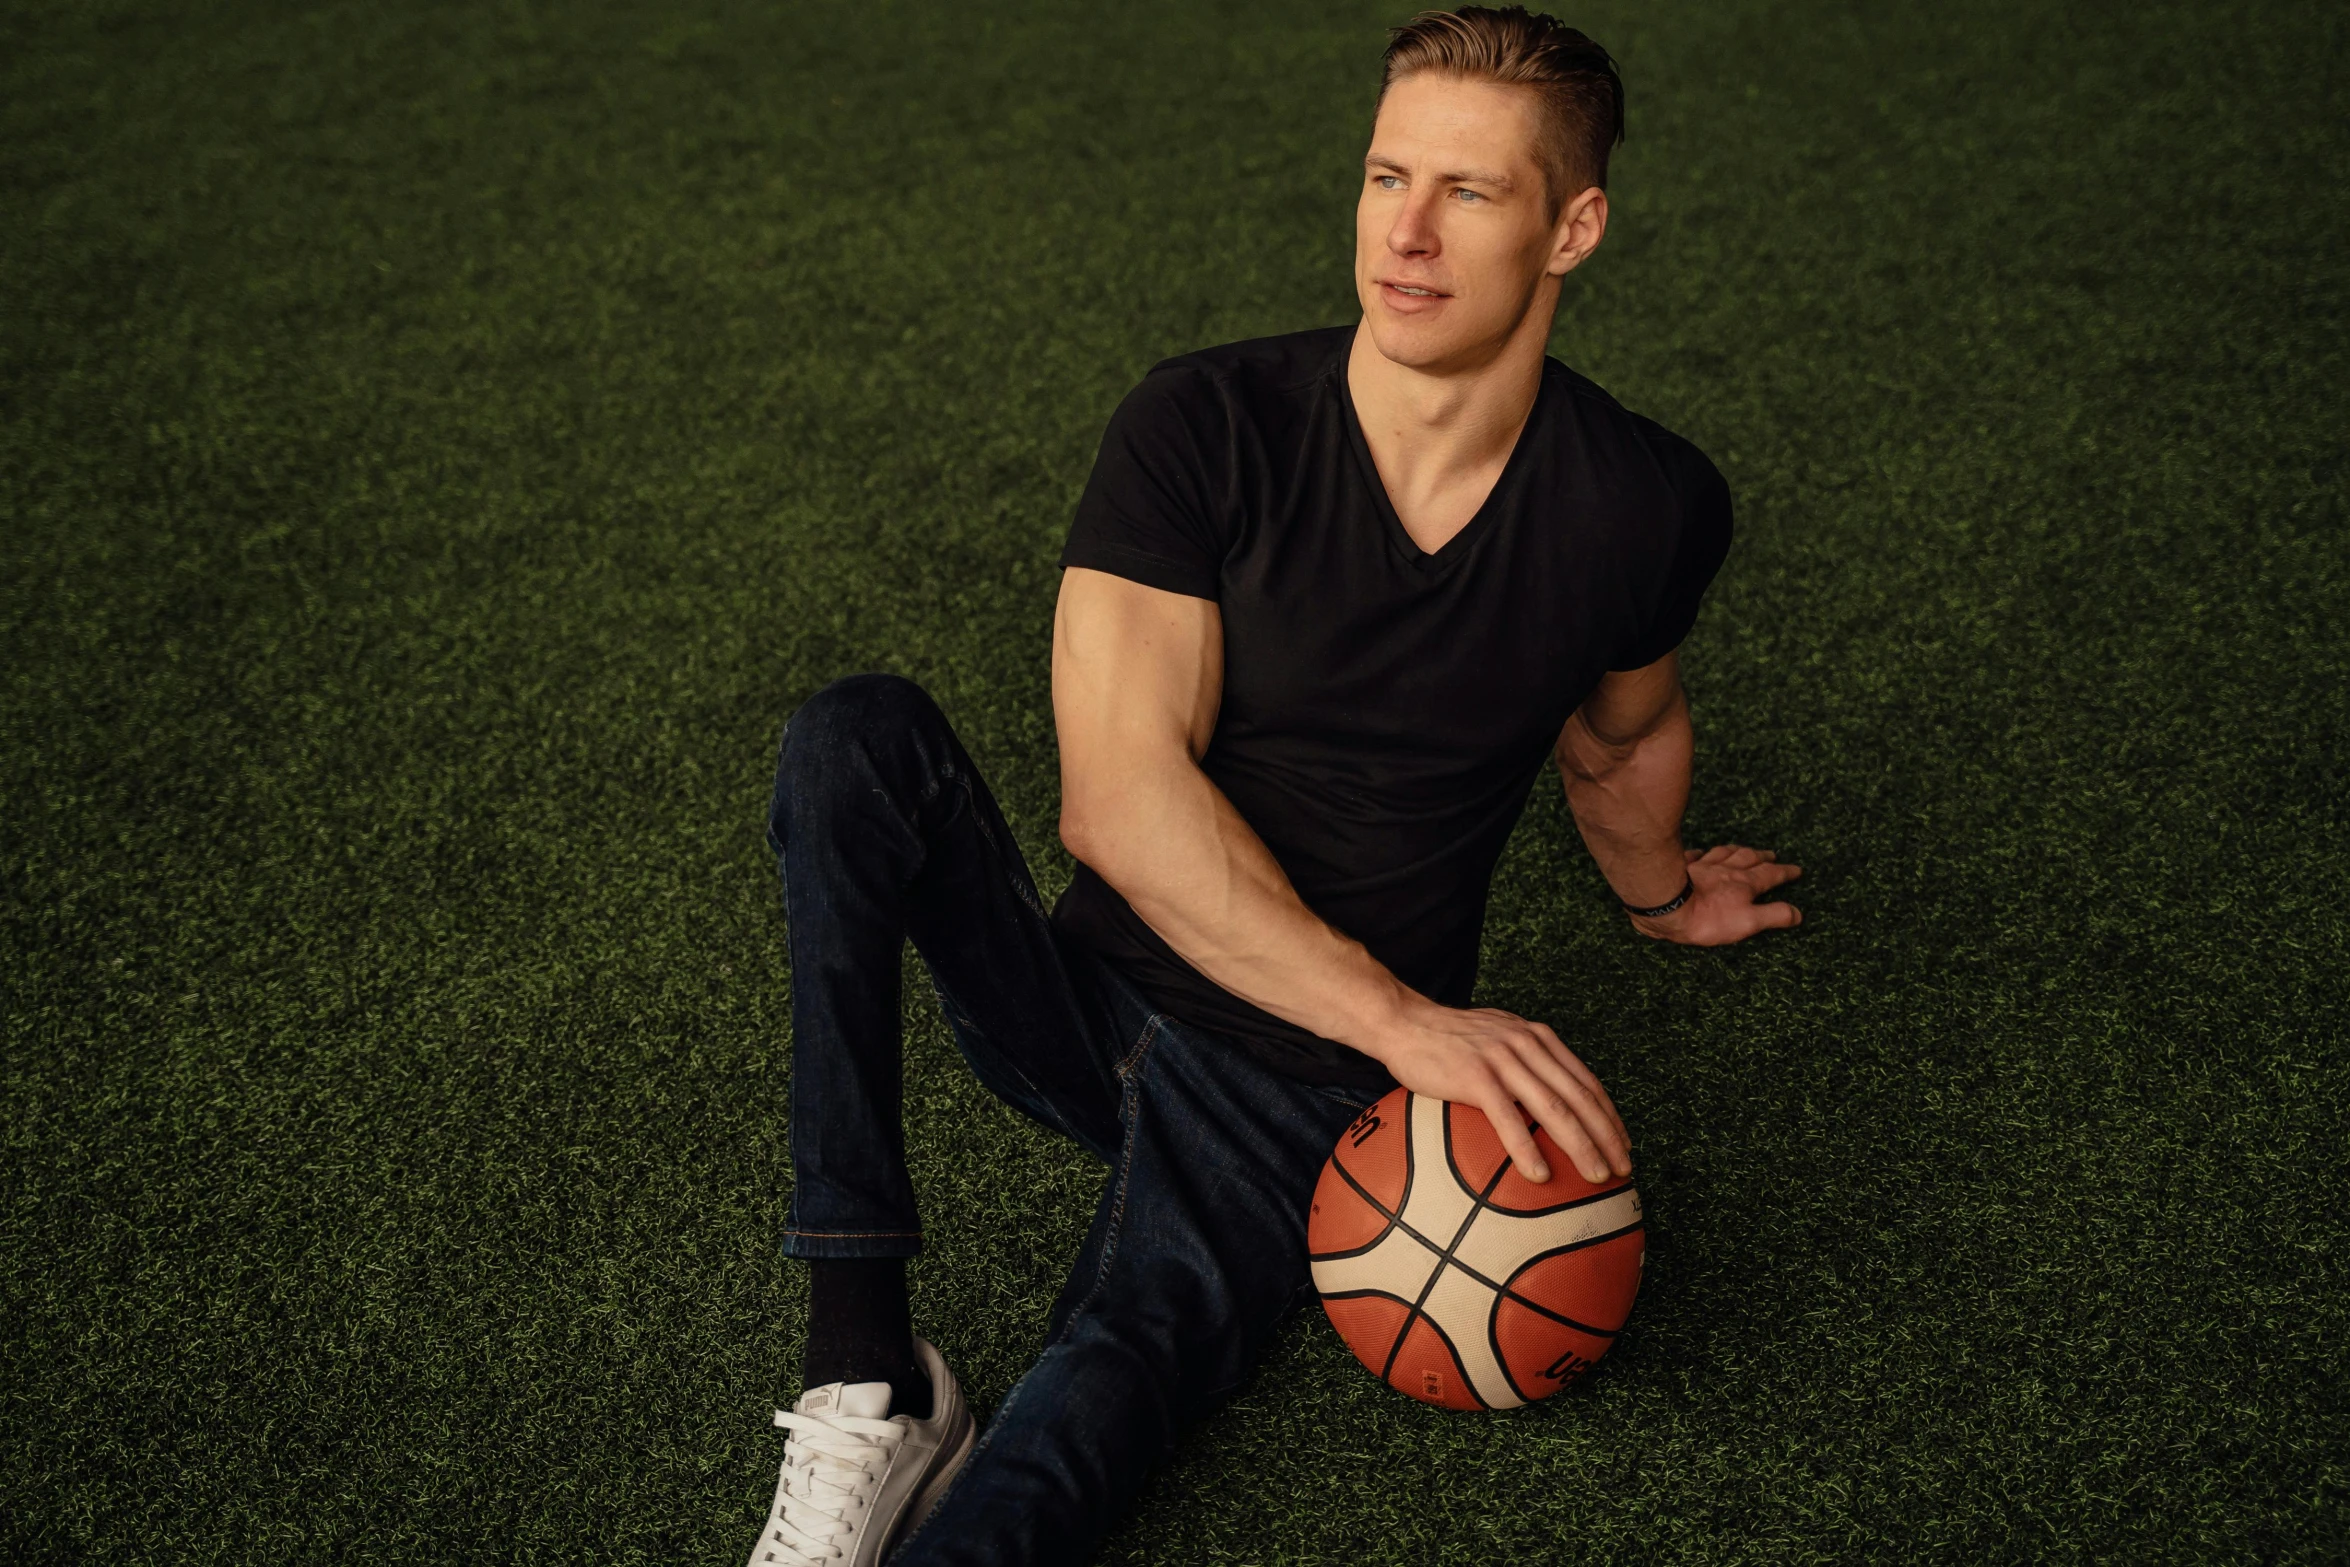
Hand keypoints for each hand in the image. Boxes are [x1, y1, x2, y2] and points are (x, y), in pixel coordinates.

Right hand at [1362, 996, 1630, 1184]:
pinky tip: (1540, 1174)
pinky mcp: (1475, 1076)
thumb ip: (1524, 1061)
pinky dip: (1527, 1149)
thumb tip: (1543, 1100)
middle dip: (1607, 1136)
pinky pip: (1508, 1119)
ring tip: (1596, 1177)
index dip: (1610, 1114)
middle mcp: (1528, 1045)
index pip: (1586, 1080)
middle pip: (1579, 1096)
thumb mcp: (1496, 1038)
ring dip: (1581, 1145)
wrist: (1403, 1022)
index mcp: (1538, 1037)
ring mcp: (1503, 1059)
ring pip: (1554, 1107)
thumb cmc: (1447, 1039)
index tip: (1624, 1144)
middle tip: (1623, 1170)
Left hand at [1634, 843, 1802, 944]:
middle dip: (1763, 857)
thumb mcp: (1747, 922)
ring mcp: (1702, 865)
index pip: (1771, 875)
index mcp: (1744, 884)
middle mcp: (1725, 870)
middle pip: (1749, 858)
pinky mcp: (1680, 866)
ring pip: (1724, 853)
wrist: (1665, 903)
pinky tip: (1700, 853)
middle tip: (1773, 855)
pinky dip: (1701, 854)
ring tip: (1743, 849)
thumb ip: (1773, 916)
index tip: (1796, 869)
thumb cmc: (1706, 916)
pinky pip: (1694, 855)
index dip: (1785, 873)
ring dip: (1737, 850)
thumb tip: (1798, 913)